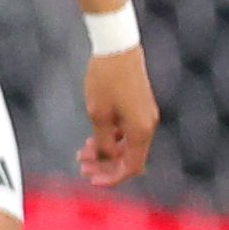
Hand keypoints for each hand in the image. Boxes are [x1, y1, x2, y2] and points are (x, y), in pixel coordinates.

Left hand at [79, 43, 157, 185]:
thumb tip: (107, 157)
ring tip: (82, 153)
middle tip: (81, 166)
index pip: (131, 166)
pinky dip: (111, 138)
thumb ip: (104, 140)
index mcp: (141, 131)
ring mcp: (144, 116)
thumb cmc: (105, 80)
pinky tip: (92, 139)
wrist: (117, 49)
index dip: (112, 177)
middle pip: (129, 157)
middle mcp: (147, 125)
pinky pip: (127, 131)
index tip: (91, 179)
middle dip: (106, 165)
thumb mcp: (98, 114)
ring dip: (106, 152)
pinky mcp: (139, 107)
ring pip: (127, 144)